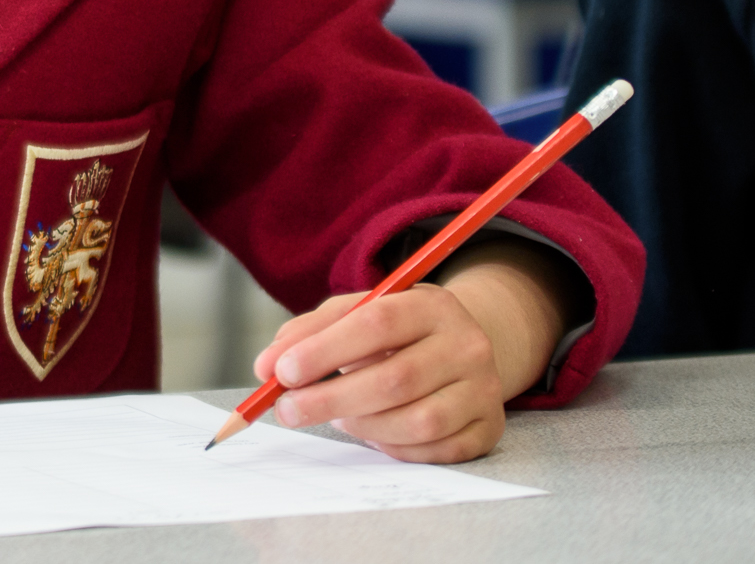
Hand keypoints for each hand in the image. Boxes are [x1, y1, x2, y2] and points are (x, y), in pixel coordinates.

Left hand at [252, 247, 568, 463]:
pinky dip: (392, 445)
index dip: (325, 350)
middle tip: (287, 411)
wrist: (464, 347)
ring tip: (336, 416)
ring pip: (416, 421)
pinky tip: (372, 431)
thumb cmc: (394, 332)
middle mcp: (467, 345)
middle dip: (330, 399)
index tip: (282, 372)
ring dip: (362, 425)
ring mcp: (484, 390)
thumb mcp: (354, 314)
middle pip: (395, 379)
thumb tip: (265, 367)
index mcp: (431, 305)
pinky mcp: (489, 429)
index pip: (377, 323)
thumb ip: (307, 334)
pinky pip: (435, 450)